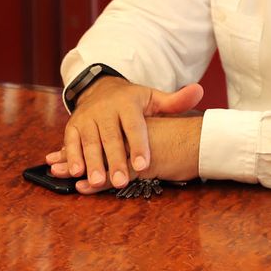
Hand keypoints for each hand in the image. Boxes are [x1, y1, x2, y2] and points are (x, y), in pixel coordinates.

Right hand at [46, 78, 202, 190]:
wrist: (100, 88)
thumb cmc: (132, 101)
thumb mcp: (152, 99)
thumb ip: (174, 102)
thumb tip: (199, 92)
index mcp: (127, 103)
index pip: (134, 126)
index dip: (139, 145)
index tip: (144, 165)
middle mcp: (105, 109)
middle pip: (110, 137)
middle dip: (115, 160)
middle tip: (120, 181)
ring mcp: (87, 117)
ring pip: (90, 142)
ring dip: (92, 163)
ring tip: (97, 182)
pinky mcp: (73, 125)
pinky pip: (71, 142)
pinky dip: (72, 156)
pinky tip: (76, 172)